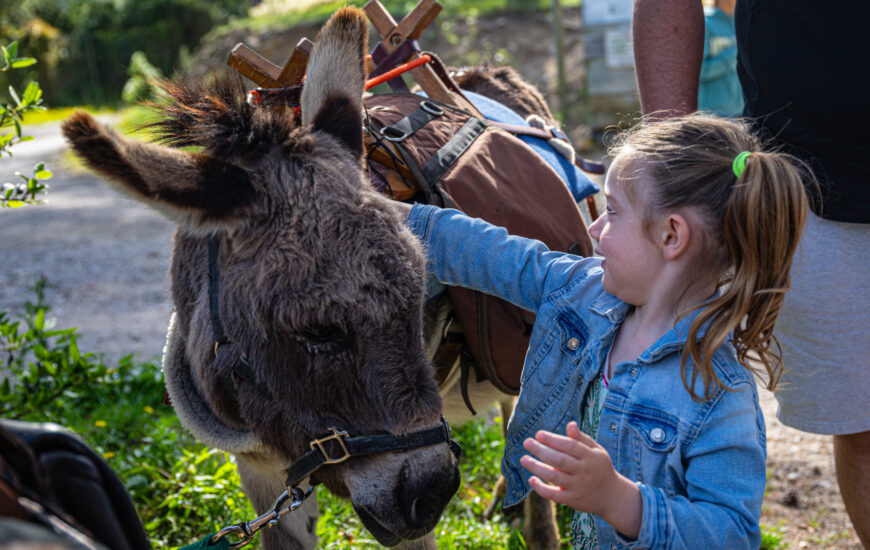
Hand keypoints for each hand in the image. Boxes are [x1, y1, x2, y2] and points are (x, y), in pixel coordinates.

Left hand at [521, 421, 641, 538]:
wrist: (612, 496)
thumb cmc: (600, 468)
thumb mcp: (596, 451)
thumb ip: (581, 438)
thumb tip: (570, 423)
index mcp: (591, 457)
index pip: (570, 446)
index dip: (553, 439)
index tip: (538, 434)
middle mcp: (584, 472)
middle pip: (560, 460)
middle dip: (541, 450)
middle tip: (527, 442)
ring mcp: (578, 487)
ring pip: (554, 477)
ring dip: (537, 468)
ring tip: (523, 459)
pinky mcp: (572, 500)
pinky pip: (554, 495)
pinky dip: (541, 488)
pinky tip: (531, 479)